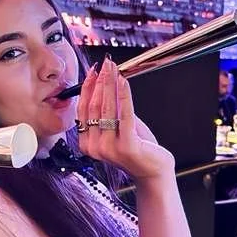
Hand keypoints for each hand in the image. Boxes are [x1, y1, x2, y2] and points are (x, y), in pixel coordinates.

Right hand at [76, 59, 173, 181]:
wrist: (153, 172)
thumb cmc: (136, 149)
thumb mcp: (117, 127)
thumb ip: (109, 110)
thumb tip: (106, 82)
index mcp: (86, 143)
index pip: (83, 109)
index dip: (88, 87)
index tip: (93, 71)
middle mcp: (94, 147)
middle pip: (94, 106)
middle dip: (100, 81)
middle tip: (105, 64)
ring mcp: (109, 148)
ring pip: (106, 108)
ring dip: (110, 84)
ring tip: (113, 69)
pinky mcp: (126, 146)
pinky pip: (124, 115)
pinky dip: (123, 95)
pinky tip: (123, 82)